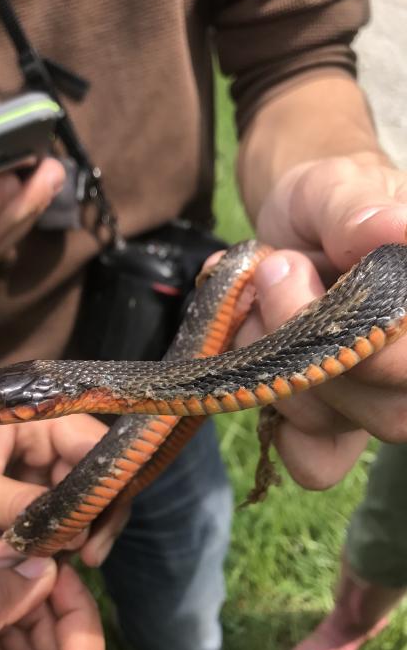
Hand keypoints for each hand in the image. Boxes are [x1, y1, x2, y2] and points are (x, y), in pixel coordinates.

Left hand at [0, 407, 127, 565]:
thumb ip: (12, 507)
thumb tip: (67, 538)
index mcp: (36, 416)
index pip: (95, 451)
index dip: (103, 498)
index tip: (88, 550)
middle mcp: (45, 435)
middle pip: (86, 487)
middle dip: (58, 533)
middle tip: (22, 564)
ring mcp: (34, 461)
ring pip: (62, 511)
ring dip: (29, 544)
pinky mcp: (22, 485)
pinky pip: (38, 519)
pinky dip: (14, 543)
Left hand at [243, 155, 406, 487]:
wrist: (292, 225)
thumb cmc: (326, 202)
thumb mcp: (335, 187)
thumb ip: (357, 208)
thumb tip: (392, 231)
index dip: (357, 333)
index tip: (289, 267)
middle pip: (387, 410)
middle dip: (301, 344)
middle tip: (272, 274)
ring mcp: (375, 399)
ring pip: (336, 426)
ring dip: (273, 366)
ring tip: (258, 302)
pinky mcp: (330, 421)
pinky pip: (316, 463)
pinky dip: (280, 427)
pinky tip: (260, 376)